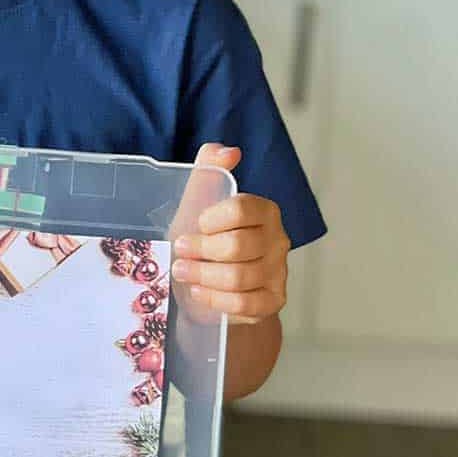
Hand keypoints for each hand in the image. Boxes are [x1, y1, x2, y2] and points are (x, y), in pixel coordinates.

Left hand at [170, 144, 288, 324]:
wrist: (215, 283)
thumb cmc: (207, 239)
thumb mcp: (200, 203)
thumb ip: (209, 170)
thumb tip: (227, 151)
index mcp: (264, 211)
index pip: (243, 209)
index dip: (213, 219)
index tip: (196, 223)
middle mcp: (277, 240)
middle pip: (239, 246)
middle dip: (201, 250)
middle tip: (179, 251)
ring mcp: (278, 273)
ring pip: (239, 277)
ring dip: (203, 275)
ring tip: (182, 271)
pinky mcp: (272, 301)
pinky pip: (245, 304)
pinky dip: (216, 299)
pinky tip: (199, 292)